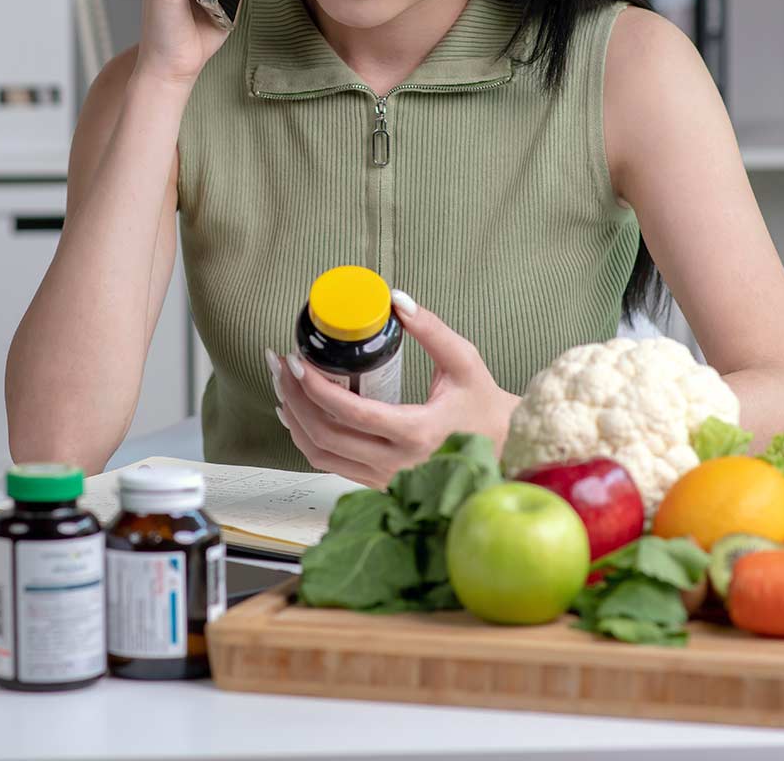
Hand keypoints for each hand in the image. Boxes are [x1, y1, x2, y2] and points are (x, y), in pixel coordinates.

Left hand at [266, 291, 520, 488]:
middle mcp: (396, 463)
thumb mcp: (464, 361)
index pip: (350, 413)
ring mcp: (385, 478)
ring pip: (321, 455)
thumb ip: (431, 329)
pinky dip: (307, 439)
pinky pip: (331, 465)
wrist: (503, 450)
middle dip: (293, 398)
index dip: (315, 388)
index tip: (297, 361)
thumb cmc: (483, 405)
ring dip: (293, 420)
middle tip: (280, 365)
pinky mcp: (379, 483)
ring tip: (282, 385)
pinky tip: (297, 414)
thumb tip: (395, 299)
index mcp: (416, 432)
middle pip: (324, 435)